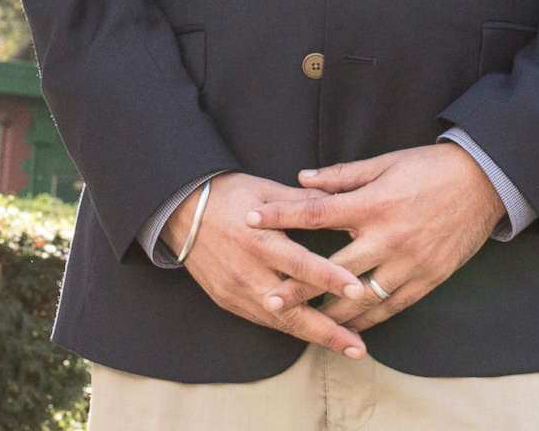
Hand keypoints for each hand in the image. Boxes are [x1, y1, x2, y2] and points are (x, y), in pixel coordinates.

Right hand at [171, 173, 378, 357]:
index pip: (300, 264)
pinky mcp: (228, 301)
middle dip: (327, 331)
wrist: (180, 211)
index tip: (358, 290)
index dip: (330, 278)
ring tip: (347, 345)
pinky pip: (264, 320)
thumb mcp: (266, 190)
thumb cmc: (229, 195)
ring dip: (314, 336)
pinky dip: (291, 328)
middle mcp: (247, 273)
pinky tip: (314, 333)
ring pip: (280, 323)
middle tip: (358, 348)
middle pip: (292, 310)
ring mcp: (236, 292)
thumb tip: (343, 202)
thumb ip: (304, 203)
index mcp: (259, 240)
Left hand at [247, 143, 505, 332]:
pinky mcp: (427, 278)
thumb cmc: (431, 168)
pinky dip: (369, 319)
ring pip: (362, 297)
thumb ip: (342, 176)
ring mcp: (408, 262)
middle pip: (333, 267)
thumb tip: (302, 178)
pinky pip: (392, 306)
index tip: (251, 221)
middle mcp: (388, 237)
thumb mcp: (386, 163)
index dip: (282, 216)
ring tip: (305, 325)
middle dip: (299, 285)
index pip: (317, 212)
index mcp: (375, 203)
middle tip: (269, 299)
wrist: (485, 182)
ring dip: (331, 312)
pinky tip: (349, 328)